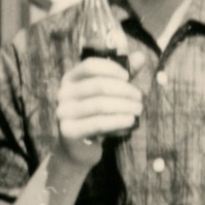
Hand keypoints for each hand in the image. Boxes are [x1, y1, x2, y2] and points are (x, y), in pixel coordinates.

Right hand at [54, 52, 144, 167]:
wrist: (80, 148)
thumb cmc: (97, 115)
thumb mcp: (109, 94)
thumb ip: (123, 75)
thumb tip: (140, 56)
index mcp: (71, 78)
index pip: (90, 66)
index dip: (111, 68)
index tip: (128, 77)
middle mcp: (63, 93)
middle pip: (97, 85)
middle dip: (123, 91)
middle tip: (140, 99)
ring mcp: (63, 112)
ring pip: (99, 105)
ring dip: (124, 107)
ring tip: (138, 110)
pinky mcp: (68, 130)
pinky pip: (97, 124)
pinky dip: (117, 122)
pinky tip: (130, 122)